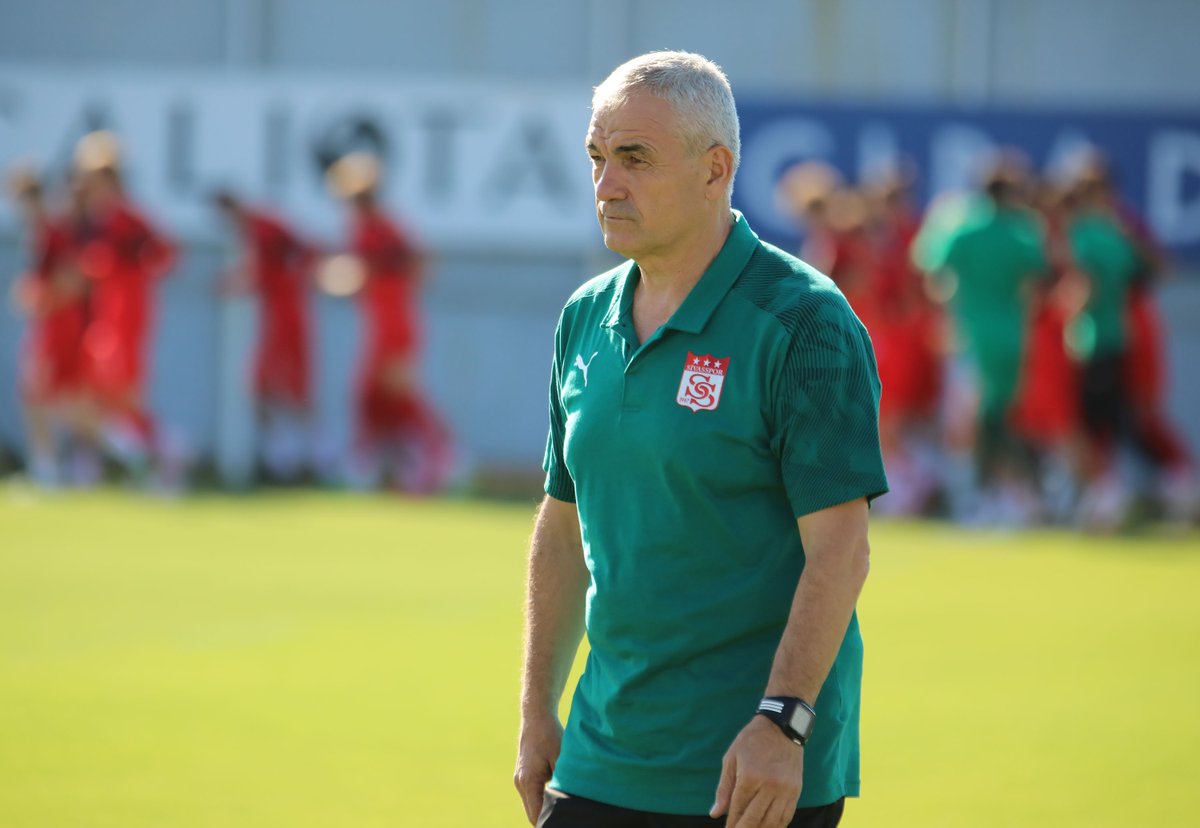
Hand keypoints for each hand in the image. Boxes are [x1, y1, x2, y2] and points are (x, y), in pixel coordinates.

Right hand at [514, 710, 562, 824]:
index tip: (563, 823)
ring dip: (544, 811)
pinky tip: (556, 799)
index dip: (549, 823)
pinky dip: (541, 801)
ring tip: (563, 812)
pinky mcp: (522, 775)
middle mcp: (520, 783)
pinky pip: (531, 796)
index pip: (537, 815)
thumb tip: (572, 802)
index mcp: (529, 782)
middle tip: (566, 820)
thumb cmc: (550, 735)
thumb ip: (563, 783)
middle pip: (533, 814)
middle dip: (547, 820)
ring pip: (531, 806)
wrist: (536, 717)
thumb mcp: (561, 759)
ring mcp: (519, 780)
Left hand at [710, 716, 803, 827]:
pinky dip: (777, 826)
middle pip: (754, 819)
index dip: (732, 823)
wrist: (782, 727)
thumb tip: (715, 813)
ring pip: (772, 822)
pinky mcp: (795, 791)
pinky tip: (768, 827)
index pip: (738, 809)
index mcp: (750, 777)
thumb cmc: (752, 741)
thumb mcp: (731, 759)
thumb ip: (724, 788)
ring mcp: (785, 790)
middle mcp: (769, 786)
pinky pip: (786, 816)